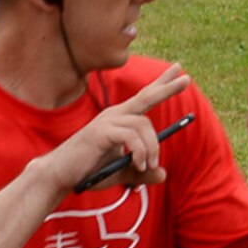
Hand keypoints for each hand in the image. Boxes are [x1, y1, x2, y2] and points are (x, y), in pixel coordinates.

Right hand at [39, 65, 189, 194]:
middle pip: (146, 97)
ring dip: (151, 148)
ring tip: (149, 165)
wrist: (61, 176)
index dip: (162, 84)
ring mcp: (107, 121)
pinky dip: (140, 152)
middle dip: (166, 88)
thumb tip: (164, 174)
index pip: (145, 97)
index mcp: (119, 119)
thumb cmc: (89, 171)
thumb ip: (142, 172)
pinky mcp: (101, 132)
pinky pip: (131, 137)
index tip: (180, 72)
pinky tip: (138, 164)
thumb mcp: (122, 173)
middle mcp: (114, 115)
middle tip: (186, 79)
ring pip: (143, 125)